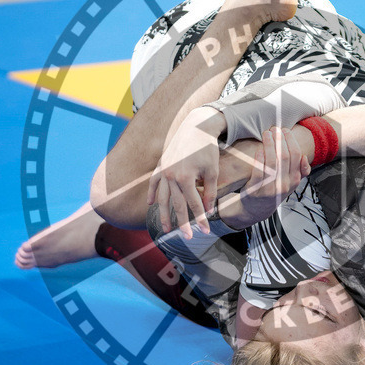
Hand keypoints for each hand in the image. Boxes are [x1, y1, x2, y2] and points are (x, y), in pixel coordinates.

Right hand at [147, 107, 225, 238]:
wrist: (196, 126)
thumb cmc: (208, 149)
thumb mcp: (213, 171)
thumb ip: (209, 193)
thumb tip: (207, 212)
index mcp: (185, 177)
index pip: (194, 204)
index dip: (200, 219)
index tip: (205, 231)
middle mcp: (171, 175)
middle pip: (176, 205)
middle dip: (182, 223)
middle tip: (187, 237)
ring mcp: (163, 170)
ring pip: (162, 197)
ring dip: (163, 214)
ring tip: (166, 229)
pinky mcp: (161, 165)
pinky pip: (154, 182)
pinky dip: (152, 193)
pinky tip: (152, 204)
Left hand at [220, 127, 309, 229]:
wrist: (257, 209)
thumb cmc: (274, 191)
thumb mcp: (291, 183)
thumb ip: (300, 171)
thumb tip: (304, 157)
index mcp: (294, 180)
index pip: (296, 156)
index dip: (291, 140)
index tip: (285, 130)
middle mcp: (284, 185)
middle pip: (285, 156)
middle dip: (280, 139)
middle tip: (275, 129)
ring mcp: (270, 188)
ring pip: (272, 162)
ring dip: (269, 144)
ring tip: (266, 134)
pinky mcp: (256, 190)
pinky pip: (259, 171)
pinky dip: (259, 158)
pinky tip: (259, 149)